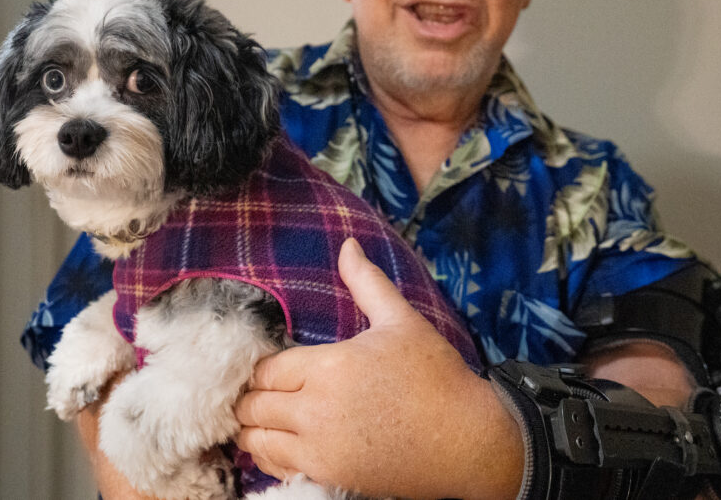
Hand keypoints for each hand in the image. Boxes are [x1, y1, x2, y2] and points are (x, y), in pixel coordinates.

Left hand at [234, 238, 522, 499]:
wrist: (469, 441)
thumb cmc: (437, 377)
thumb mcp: (401, 321)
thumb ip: (366, 282)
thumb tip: (348, 244)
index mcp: (329, 367)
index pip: (265, 369)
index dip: (260, 366)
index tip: (267, 365)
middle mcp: (316, 410)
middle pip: (253, 404)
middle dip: (251, 395)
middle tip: (260, 389)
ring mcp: (322, 450)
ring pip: (257, 439)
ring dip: (254, 426)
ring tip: (263, 416)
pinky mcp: (331, 476)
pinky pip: (278, 467)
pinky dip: (270, 455)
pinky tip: (281, 442)